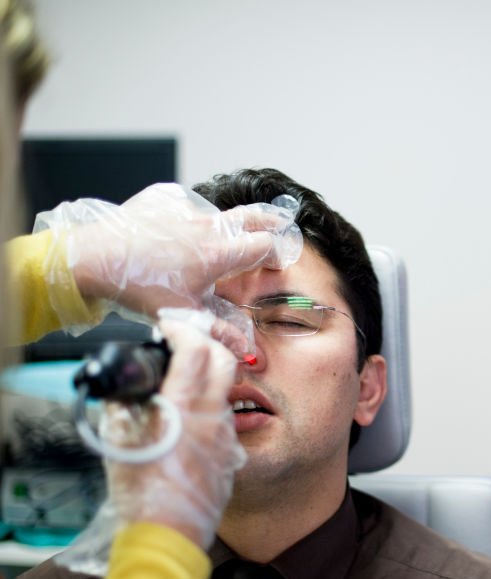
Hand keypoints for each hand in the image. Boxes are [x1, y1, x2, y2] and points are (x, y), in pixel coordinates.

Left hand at [36, 182, 301, 334]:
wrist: (93, 256)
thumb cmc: (137, 286)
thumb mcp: (183, 315)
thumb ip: (219, 331)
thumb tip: (245, 351)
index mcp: (220, 252)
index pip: (267, 244)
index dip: (278, 251)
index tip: (277, 258)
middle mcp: (209, 224)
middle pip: (256, 215)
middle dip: (271, 221)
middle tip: (276, 227)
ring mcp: (188, 206)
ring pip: (217, 213)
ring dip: (220, 226)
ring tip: (205, 245)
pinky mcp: (166, 196)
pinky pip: (186, 205)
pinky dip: (186, 218)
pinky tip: (173, 234)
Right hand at [102, 309, 244, 547]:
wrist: (167, 536)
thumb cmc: (140, 493)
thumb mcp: (119, 442)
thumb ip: (125, 408)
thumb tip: (127, 391)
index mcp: (183, 408)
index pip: (195, 350)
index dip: (182, 331)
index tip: (169, 328)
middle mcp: (212, 417)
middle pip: (223, 360)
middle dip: (206, 342)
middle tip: (185, 343)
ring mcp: (226, 437)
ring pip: (223, 394)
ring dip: (206, 382)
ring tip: (179, 390)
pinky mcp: (231, 456)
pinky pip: (223, 424)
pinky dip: (207, 414)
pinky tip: (187, 427)